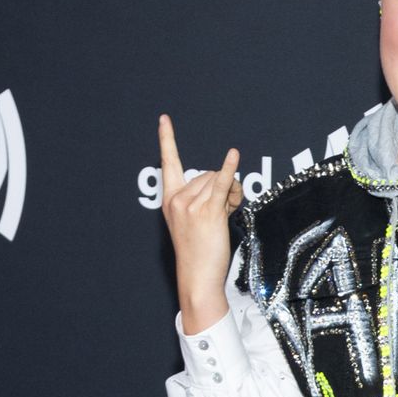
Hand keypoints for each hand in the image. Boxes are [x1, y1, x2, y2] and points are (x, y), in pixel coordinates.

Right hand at [158, 114, 242, 333]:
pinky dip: (229, 169)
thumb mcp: (193, 221)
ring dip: (233, 193)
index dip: (167, 140)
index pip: (168, 164)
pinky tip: (233, 155)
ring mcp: (192, 205)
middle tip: (223, 211)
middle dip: (222, 187)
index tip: (164, 119)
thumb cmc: (198, 252)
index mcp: (170, 200)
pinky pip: (222, 184)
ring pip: (220, 181)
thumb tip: (227, 182)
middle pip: (208, 173)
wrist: (197, 277)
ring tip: (227, 215)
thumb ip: (205, 198)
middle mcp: (178, 199)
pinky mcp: (209, 211)